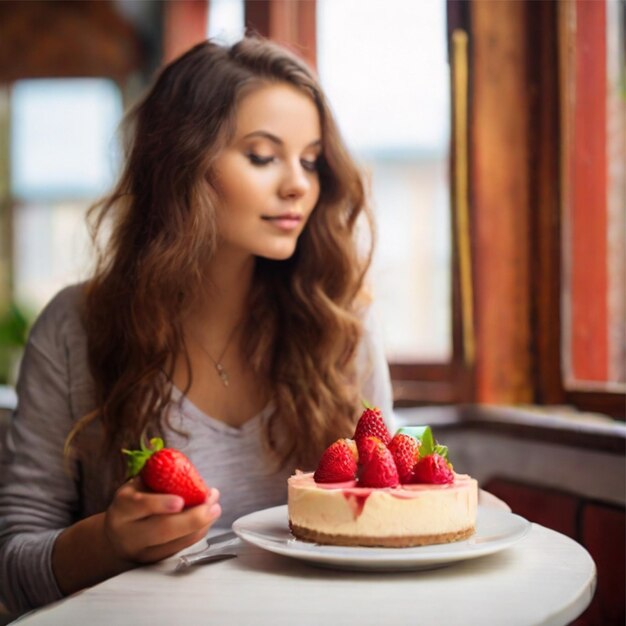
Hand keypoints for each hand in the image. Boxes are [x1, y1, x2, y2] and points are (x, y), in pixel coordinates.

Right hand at [103, 477, 220, 563]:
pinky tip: (207, 520)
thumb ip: (157, 477)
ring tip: (215, 508)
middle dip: (192, 517)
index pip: (140, 505)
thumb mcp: (138, 486)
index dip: (161, 503)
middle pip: (162, 529)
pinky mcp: (155, 560)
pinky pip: (180, 549)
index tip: (181, 501)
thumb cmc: (134, 502)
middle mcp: (129, 532)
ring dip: (201, 525)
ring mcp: (142, 551)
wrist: (117, 534)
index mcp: (123, 507)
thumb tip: (182, 464)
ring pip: (175, 543)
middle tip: (212, 503)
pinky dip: (197, 534)